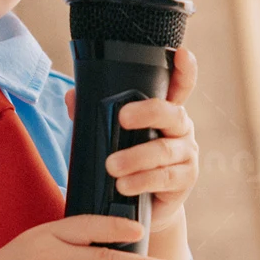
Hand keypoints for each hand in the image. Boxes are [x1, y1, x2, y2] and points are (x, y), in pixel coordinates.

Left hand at [64, 46, 198, 235]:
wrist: (140, 206)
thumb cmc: (126, 162)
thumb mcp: (111, 137)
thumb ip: (93, 115)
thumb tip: (72, 96)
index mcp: (164, 112)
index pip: (179, 86)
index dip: (184, 70)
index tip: (182, 53)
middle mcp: (180, 129)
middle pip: (171, 113)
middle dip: (147, 112)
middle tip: (122, 118)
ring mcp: (186, 154)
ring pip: (163, 150)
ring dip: (136, 157)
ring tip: (112, 166)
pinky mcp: (185, 180)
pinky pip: (164, 178)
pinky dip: (141, 181)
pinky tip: (124, 186)